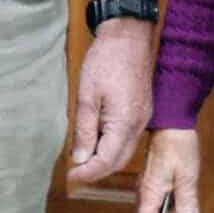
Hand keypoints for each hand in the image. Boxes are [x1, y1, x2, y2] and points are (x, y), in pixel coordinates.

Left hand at [68, 23, 154, 184]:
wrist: (129, 36)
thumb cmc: (105, 61)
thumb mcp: (87, 96)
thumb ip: (84, 130)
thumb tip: (80, 158)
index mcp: (125, 123)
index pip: (107, 160)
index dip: (88, 173)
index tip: (70, 176)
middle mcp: (138, 125)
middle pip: (119, 160)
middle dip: (96, 171)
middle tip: (74, 172)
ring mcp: (143, 117)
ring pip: (125, 150)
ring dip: (104, 159)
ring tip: (82, 158)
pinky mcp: (142, 110)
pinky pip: (128, 137)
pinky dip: (112, 145)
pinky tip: (96, 140)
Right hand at [132, 130, 201, 212]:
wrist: (171, 121)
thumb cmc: (178, 145)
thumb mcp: (187, 173)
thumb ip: (187, 200)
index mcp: (150, 192)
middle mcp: (144, 191)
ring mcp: (147, 186)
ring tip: (187, 211)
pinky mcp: (153, 180)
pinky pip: (156, 202)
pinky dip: (167, 209)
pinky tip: (181, 201)